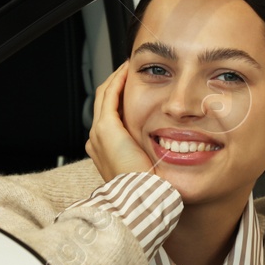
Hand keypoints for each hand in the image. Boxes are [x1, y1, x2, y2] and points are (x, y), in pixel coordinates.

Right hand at [85, 61, 157, 183]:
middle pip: (103, 104)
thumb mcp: (147, 168)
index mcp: (103, 151)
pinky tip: (128, 70)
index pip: (108, 118)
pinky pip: (110, 94)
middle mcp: (96, 140)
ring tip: (129, 67)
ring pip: (104, 95)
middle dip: (116, 86)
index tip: (134, 91)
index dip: (119, 101)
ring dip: (117, 79)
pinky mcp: (106, 127)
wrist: (139, 197)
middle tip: (130, 72)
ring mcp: (98, 132)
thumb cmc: (147, 188)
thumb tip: (169, 146)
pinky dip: (118, 80)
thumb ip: (149, 154)